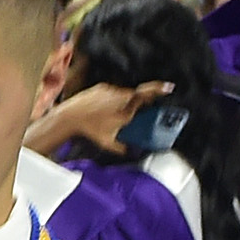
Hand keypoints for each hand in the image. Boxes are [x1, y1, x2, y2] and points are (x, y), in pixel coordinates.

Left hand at [26, 78, 170, 157]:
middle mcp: (120, 95)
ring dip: (123, 103)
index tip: (169, 88)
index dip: (160, 90)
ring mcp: (111, 90)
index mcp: (127, 107)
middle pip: (137, 96)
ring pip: (124, 95)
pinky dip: (111, 101)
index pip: (148, 95)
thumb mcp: (109, 142)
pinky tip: (102, 111)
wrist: (70, 117)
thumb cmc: (90, 129)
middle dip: (139, 104)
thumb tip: (131, 151)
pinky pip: (112, 93)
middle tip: (138, 112)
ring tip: (112, 116)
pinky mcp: (102, 87)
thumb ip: (123, 147)